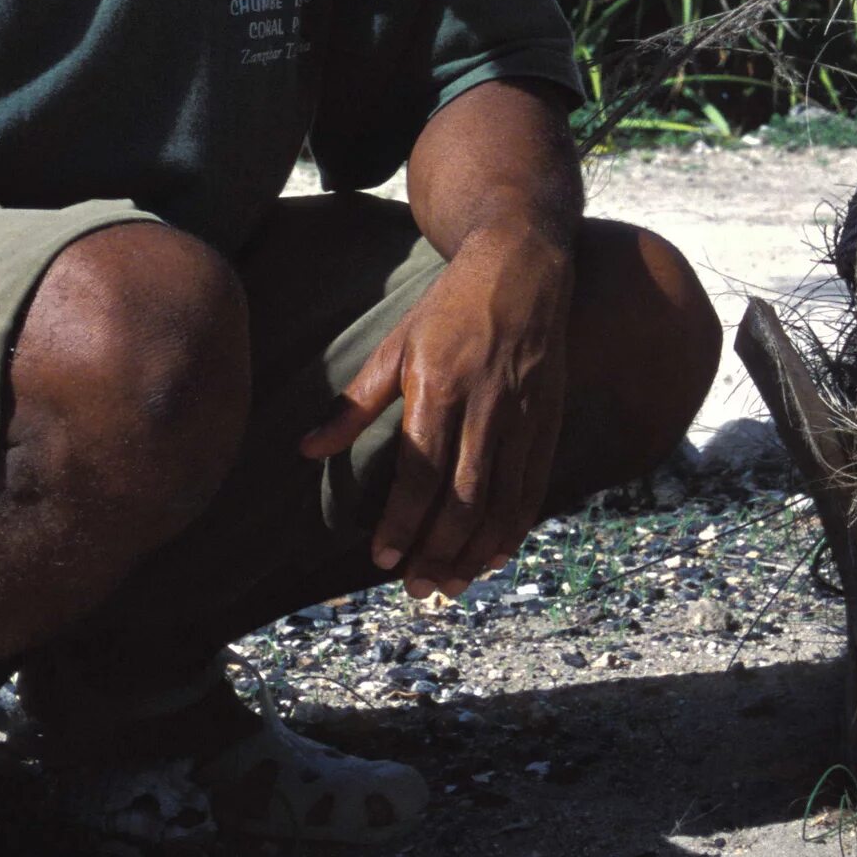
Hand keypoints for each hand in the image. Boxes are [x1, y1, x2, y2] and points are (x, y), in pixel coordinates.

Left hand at [300, 225, 573, 596]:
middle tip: (414, 588)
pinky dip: (515, 528)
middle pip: (462, 499)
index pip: (419, 473)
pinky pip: (532, 487)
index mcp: (438, 388)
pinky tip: (495, 555)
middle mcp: (484, 408)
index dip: (401, 523)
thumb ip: (354, 404)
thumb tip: (307, 449)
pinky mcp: (549, 422)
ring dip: (474, 551)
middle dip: (437, 551)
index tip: (381, 559)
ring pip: (500, 502)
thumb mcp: (396, 344)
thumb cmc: (450, 307)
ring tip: (450, 584)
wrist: (522, 269)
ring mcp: (522, 418)